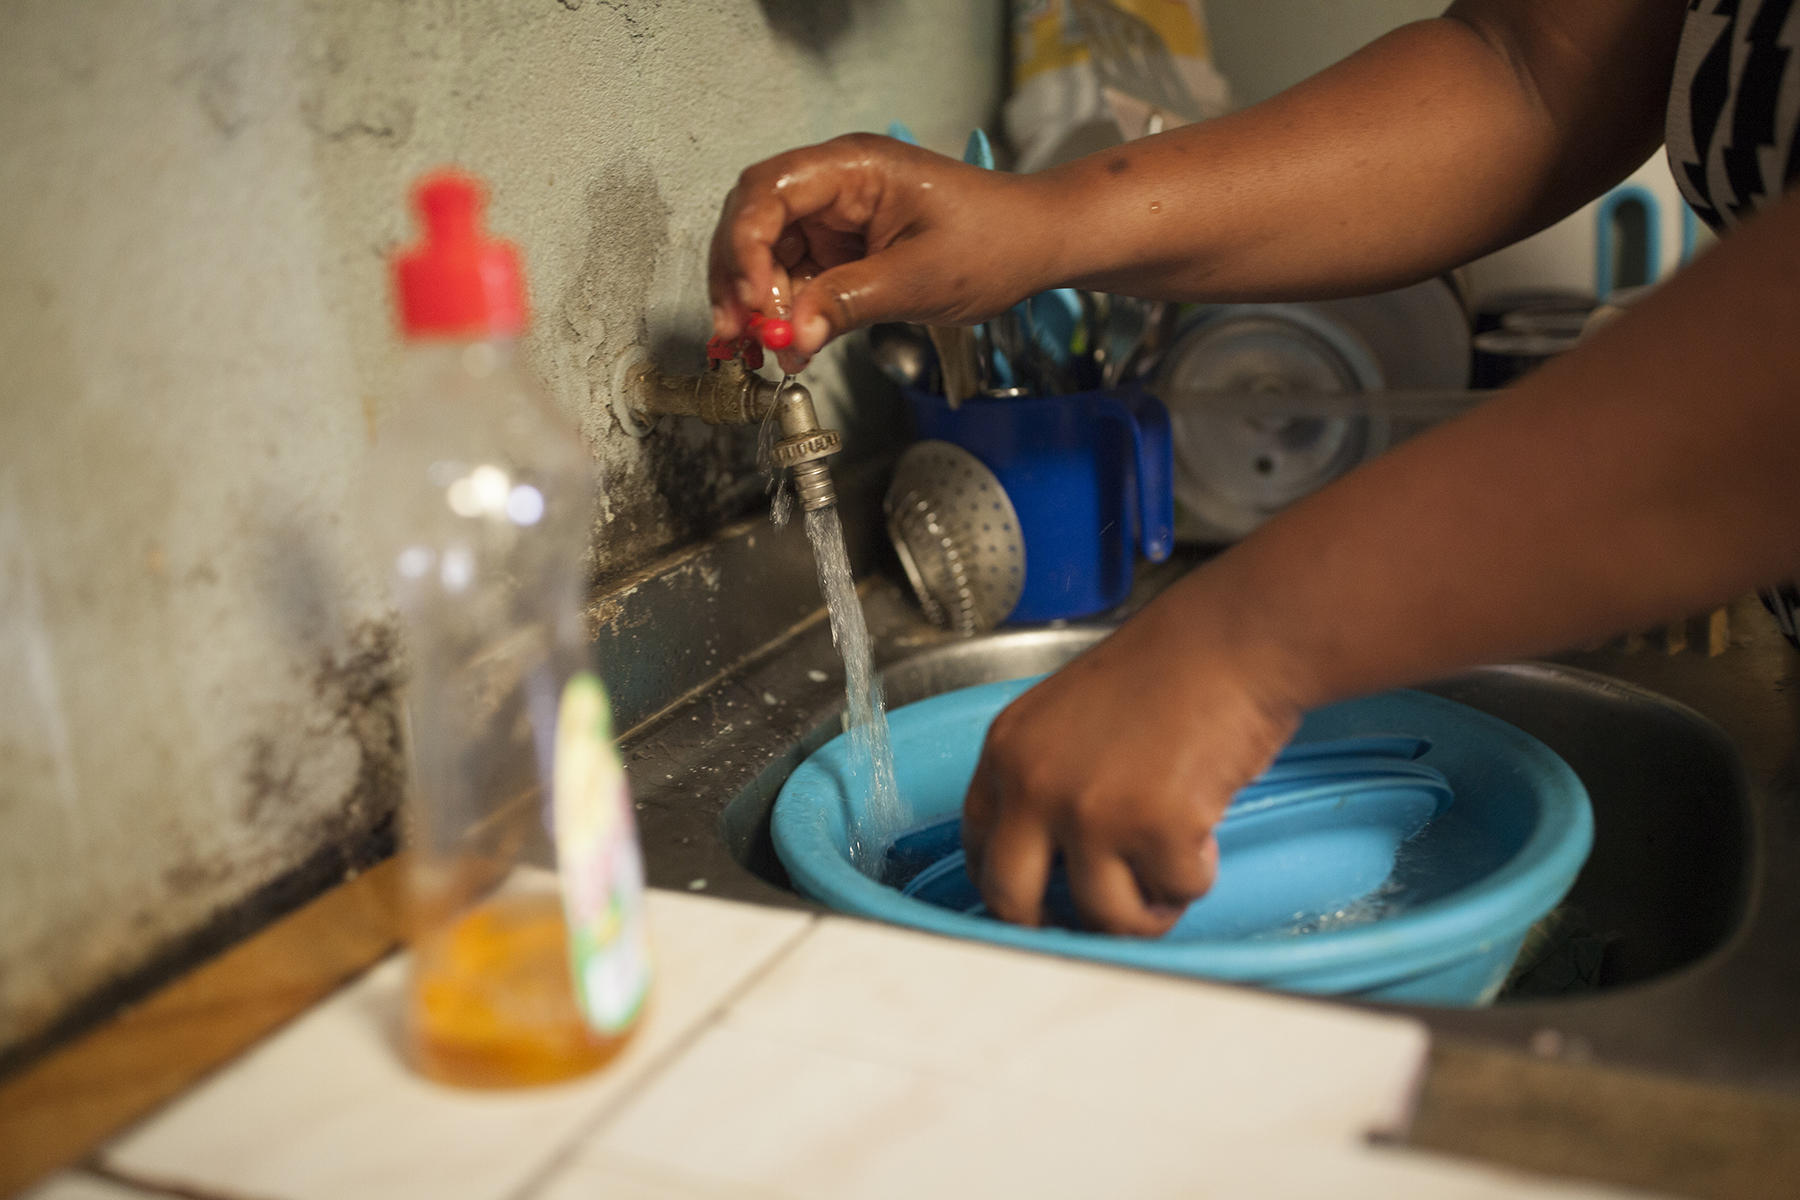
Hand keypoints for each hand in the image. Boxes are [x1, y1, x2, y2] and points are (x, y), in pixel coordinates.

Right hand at [708, 133, 1051, 372]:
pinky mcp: (842, 249)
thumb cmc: (994, 240)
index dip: (746, 247)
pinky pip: (796, 278)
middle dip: (739, 281)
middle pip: (754, 222)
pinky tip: (783, 346)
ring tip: (758, 352)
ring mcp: (835, 217)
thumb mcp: (919, 277)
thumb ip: (847, 303)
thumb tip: (792, 335)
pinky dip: (785, 314)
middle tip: (738, 337)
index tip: (754, 303)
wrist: (1035, 245)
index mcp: (854, 166)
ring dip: (756, 305)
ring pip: (767, 255)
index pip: (769, 192)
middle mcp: (835, 184)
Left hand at [960, 588, 1303, 934]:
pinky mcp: (1154, 830)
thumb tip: (1056, 855)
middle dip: (1052, 927)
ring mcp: (1091, 811)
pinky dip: (1196, 875)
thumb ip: (1050, 775)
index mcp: (1008, 749)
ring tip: (1170, 872)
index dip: (1006, 882)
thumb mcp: (1072, 714)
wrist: (1233, 639)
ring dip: (1144, 910)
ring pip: (1103, 916)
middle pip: (1011, 900)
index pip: (976, 842)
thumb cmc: (1170, 667)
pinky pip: (1174, 892)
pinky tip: (1205, 833)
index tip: (1035, 900)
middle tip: (1088, 924)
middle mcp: (1035, 783)